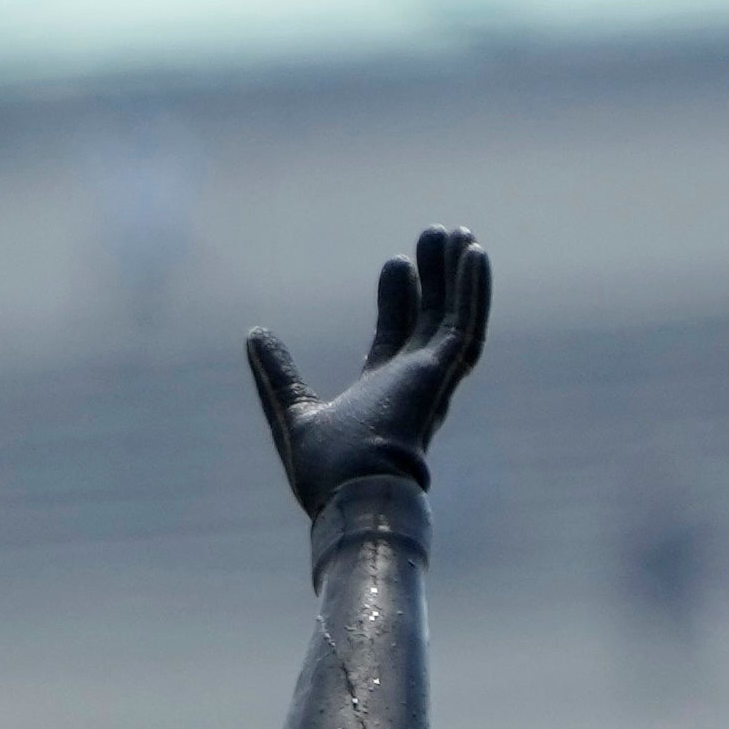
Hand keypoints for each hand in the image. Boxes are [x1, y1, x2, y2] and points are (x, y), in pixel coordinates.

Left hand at [245, 225, 492, 509]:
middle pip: (431, 318)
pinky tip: (475, 256)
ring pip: (454, 315)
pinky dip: (474, 291)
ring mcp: (431, 377)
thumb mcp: (292, 410)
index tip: (396, 263)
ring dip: (458, 276)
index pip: (398, 333)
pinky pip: (467, 324)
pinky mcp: (442, 373)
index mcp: (382, 391)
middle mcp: (413, 382)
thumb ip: (276, 372)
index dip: (399, 297)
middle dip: (434, 277)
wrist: (352, 494)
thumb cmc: (326, 471)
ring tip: (458, 233)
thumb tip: (253, 334)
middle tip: (432, 235)